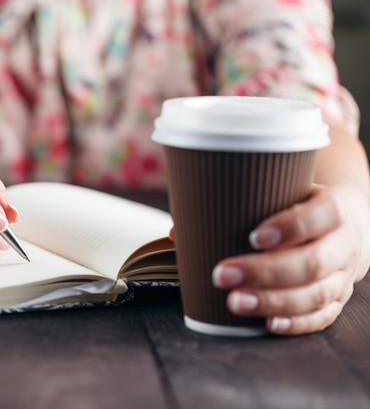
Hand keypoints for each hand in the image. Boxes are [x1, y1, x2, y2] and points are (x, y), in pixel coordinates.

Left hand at [212, 185, 369, 334]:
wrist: (336, 228)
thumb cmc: (292, 209)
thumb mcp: (277, 196)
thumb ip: (235, 208)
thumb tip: (176, 232)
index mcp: (334, 209)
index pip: (323, 214)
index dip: (291, 226)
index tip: (253, 237)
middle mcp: (344, 243)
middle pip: (313, 262)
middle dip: (265, 272)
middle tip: (222, 275)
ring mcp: (343, 276)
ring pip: (317, 294)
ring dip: (273, 301)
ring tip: (235, 301)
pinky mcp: (337, 301)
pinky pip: (322, 317)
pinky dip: (296, 322)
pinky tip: (270, 323)